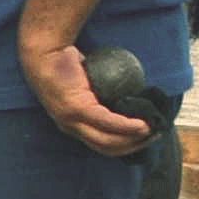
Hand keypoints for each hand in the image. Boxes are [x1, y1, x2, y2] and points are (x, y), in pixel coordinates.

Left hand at [22, 34, 151, 156]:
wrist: (44, 51)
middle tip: (154, 136)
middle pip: (106, 147)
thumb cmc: (64, 64)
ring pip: (108, 140)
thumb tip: (129, 96)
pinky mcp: (76, 108)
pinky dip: (126, 126)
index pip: (101, 144)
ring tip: (152, 131)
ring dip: (133, 139)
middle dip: (133, 146)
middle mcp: (70, 127)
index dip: (125, 145)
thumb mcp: (85, 85)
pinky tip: (142, 125)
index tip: (144, 137)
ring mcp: (71, 120)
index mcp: (72, 124)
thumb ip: (102, 95)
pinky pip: (107, 121)